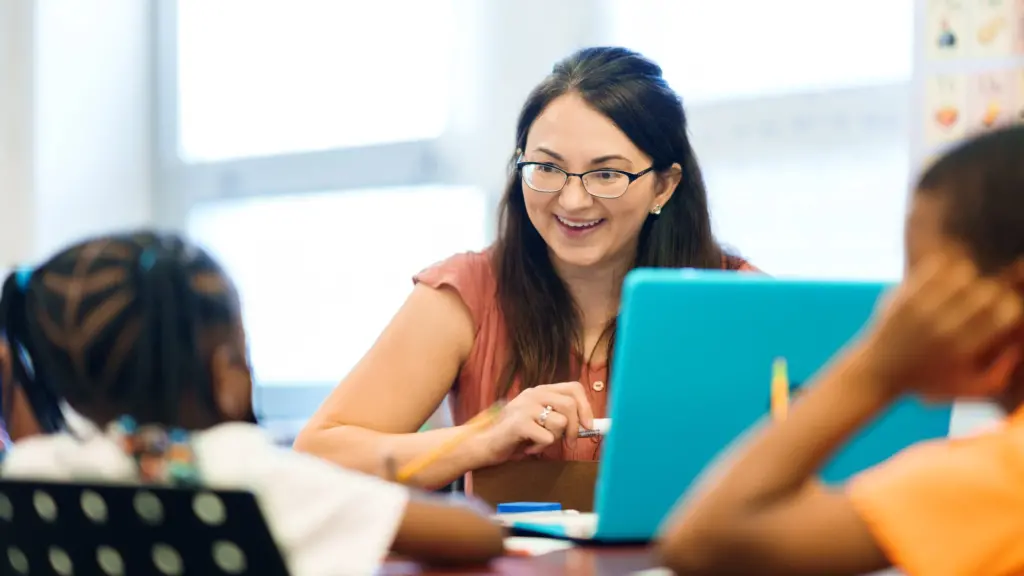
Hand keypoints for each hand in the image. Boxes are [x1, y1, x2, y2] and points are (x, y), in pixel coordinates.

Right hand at [476, 382, 594, 465]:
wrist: (484, 443)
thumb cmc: (515, 434)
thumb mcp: (539, 419)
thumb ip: (559, 416)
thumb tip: (588, 424)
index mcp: (540, 390)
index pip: (573, 388)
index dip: (586, 406)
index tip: (588, 425)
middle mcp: (533, 394)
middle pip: (570, 405)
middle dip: (575, 428)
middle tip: (569, 443)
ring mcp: (525, 407)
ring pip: (560, 423)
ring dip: (553, 439)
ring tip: (537, 442)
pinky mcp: (519, 423)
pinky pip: (547, 437)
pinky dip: (540, 447)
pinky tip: (527, 447)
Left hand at [857, 253, 1022, 398]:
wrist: (878, 372)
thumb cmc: (928, 382)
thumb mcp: (968, 389)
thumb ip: (1002, 374)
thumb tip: (1018, 346)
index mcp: (964, 348)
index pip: (1006, 312)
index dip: (1011, 307)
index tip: (1002, 312)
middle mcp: (944, 327)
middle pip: (987, 290)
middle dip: (992, 292)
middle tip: (983, 298)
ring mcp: (921, 309)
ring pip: (963, 272)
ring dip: (969, 277)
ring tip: (964, 288)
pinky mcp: (904, 296)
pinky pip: (935, 266)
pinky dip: (946, 268)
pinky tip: (945, 280)